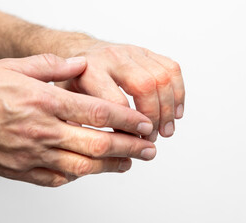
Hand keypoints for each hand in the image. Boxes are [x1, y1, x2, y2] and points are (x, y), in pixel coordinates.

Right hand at [0, 54, 155, 186]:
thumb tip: (80, 64)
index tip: (144, 124)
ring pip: (81, 167)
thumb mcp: (12, 66)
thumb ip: (51, 65)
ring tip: (130, 163)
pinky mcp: (20, 171)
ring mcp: (31, 155)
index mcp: (44, 101)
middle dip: (130, 147)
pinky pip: (56, 179)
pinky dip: (77, 177)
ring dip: (111, 166)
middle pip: (97, 144)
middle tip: (150, 148)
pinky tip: (89, 172)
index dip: (126, 119)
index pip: (97, 112)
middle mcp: (42, 131)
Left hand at [56, 41, 184, 141]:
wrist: (80, 52)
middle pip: (145, 86)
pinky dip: (178, 93)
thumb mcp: (66, 99)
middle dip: (154, 116)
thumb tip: (94, 148)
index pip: (116, 102)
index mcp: (90, 71)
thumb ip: (77, 119)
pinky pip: (172, 69)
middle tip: (153, 138)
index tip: (133, 143)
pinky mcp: (147, 52)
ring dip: (169, 108)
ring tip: (167, 131)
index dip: (129, 126)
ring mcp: (132, 52)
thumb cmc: (75, 80)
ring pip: (162, 77)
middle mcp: (113, 57)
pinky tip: (176, 112)